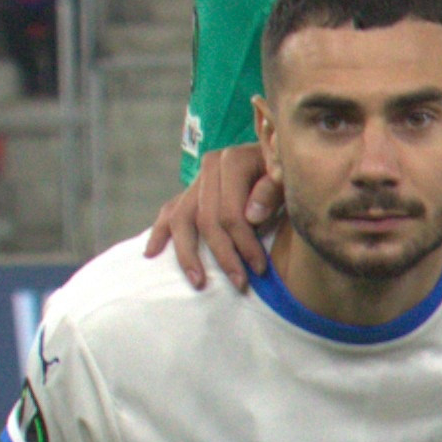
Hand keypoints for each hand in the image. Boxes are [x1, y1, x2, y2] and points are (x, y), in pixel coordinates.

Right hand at [142, 144, 276, 285]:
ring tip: (198, 281)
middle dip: (222, 255)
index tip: (259, 269)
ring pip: (181, 219)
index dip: (244, 243)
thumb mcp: (288, 178)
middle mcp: (210, 167)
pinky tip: (152, 253)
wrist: (281, 158)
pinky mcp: (190, 191)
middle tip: (239, 284)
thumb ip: (272, 191)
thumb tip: (250, 216)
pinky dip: (159, 232)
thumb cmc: (289, 173)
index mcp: (233, 161)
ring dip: (187, 254)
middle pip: (205, 219)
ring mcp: (197, 180)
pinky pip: (169, 212)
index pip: (231, 212)